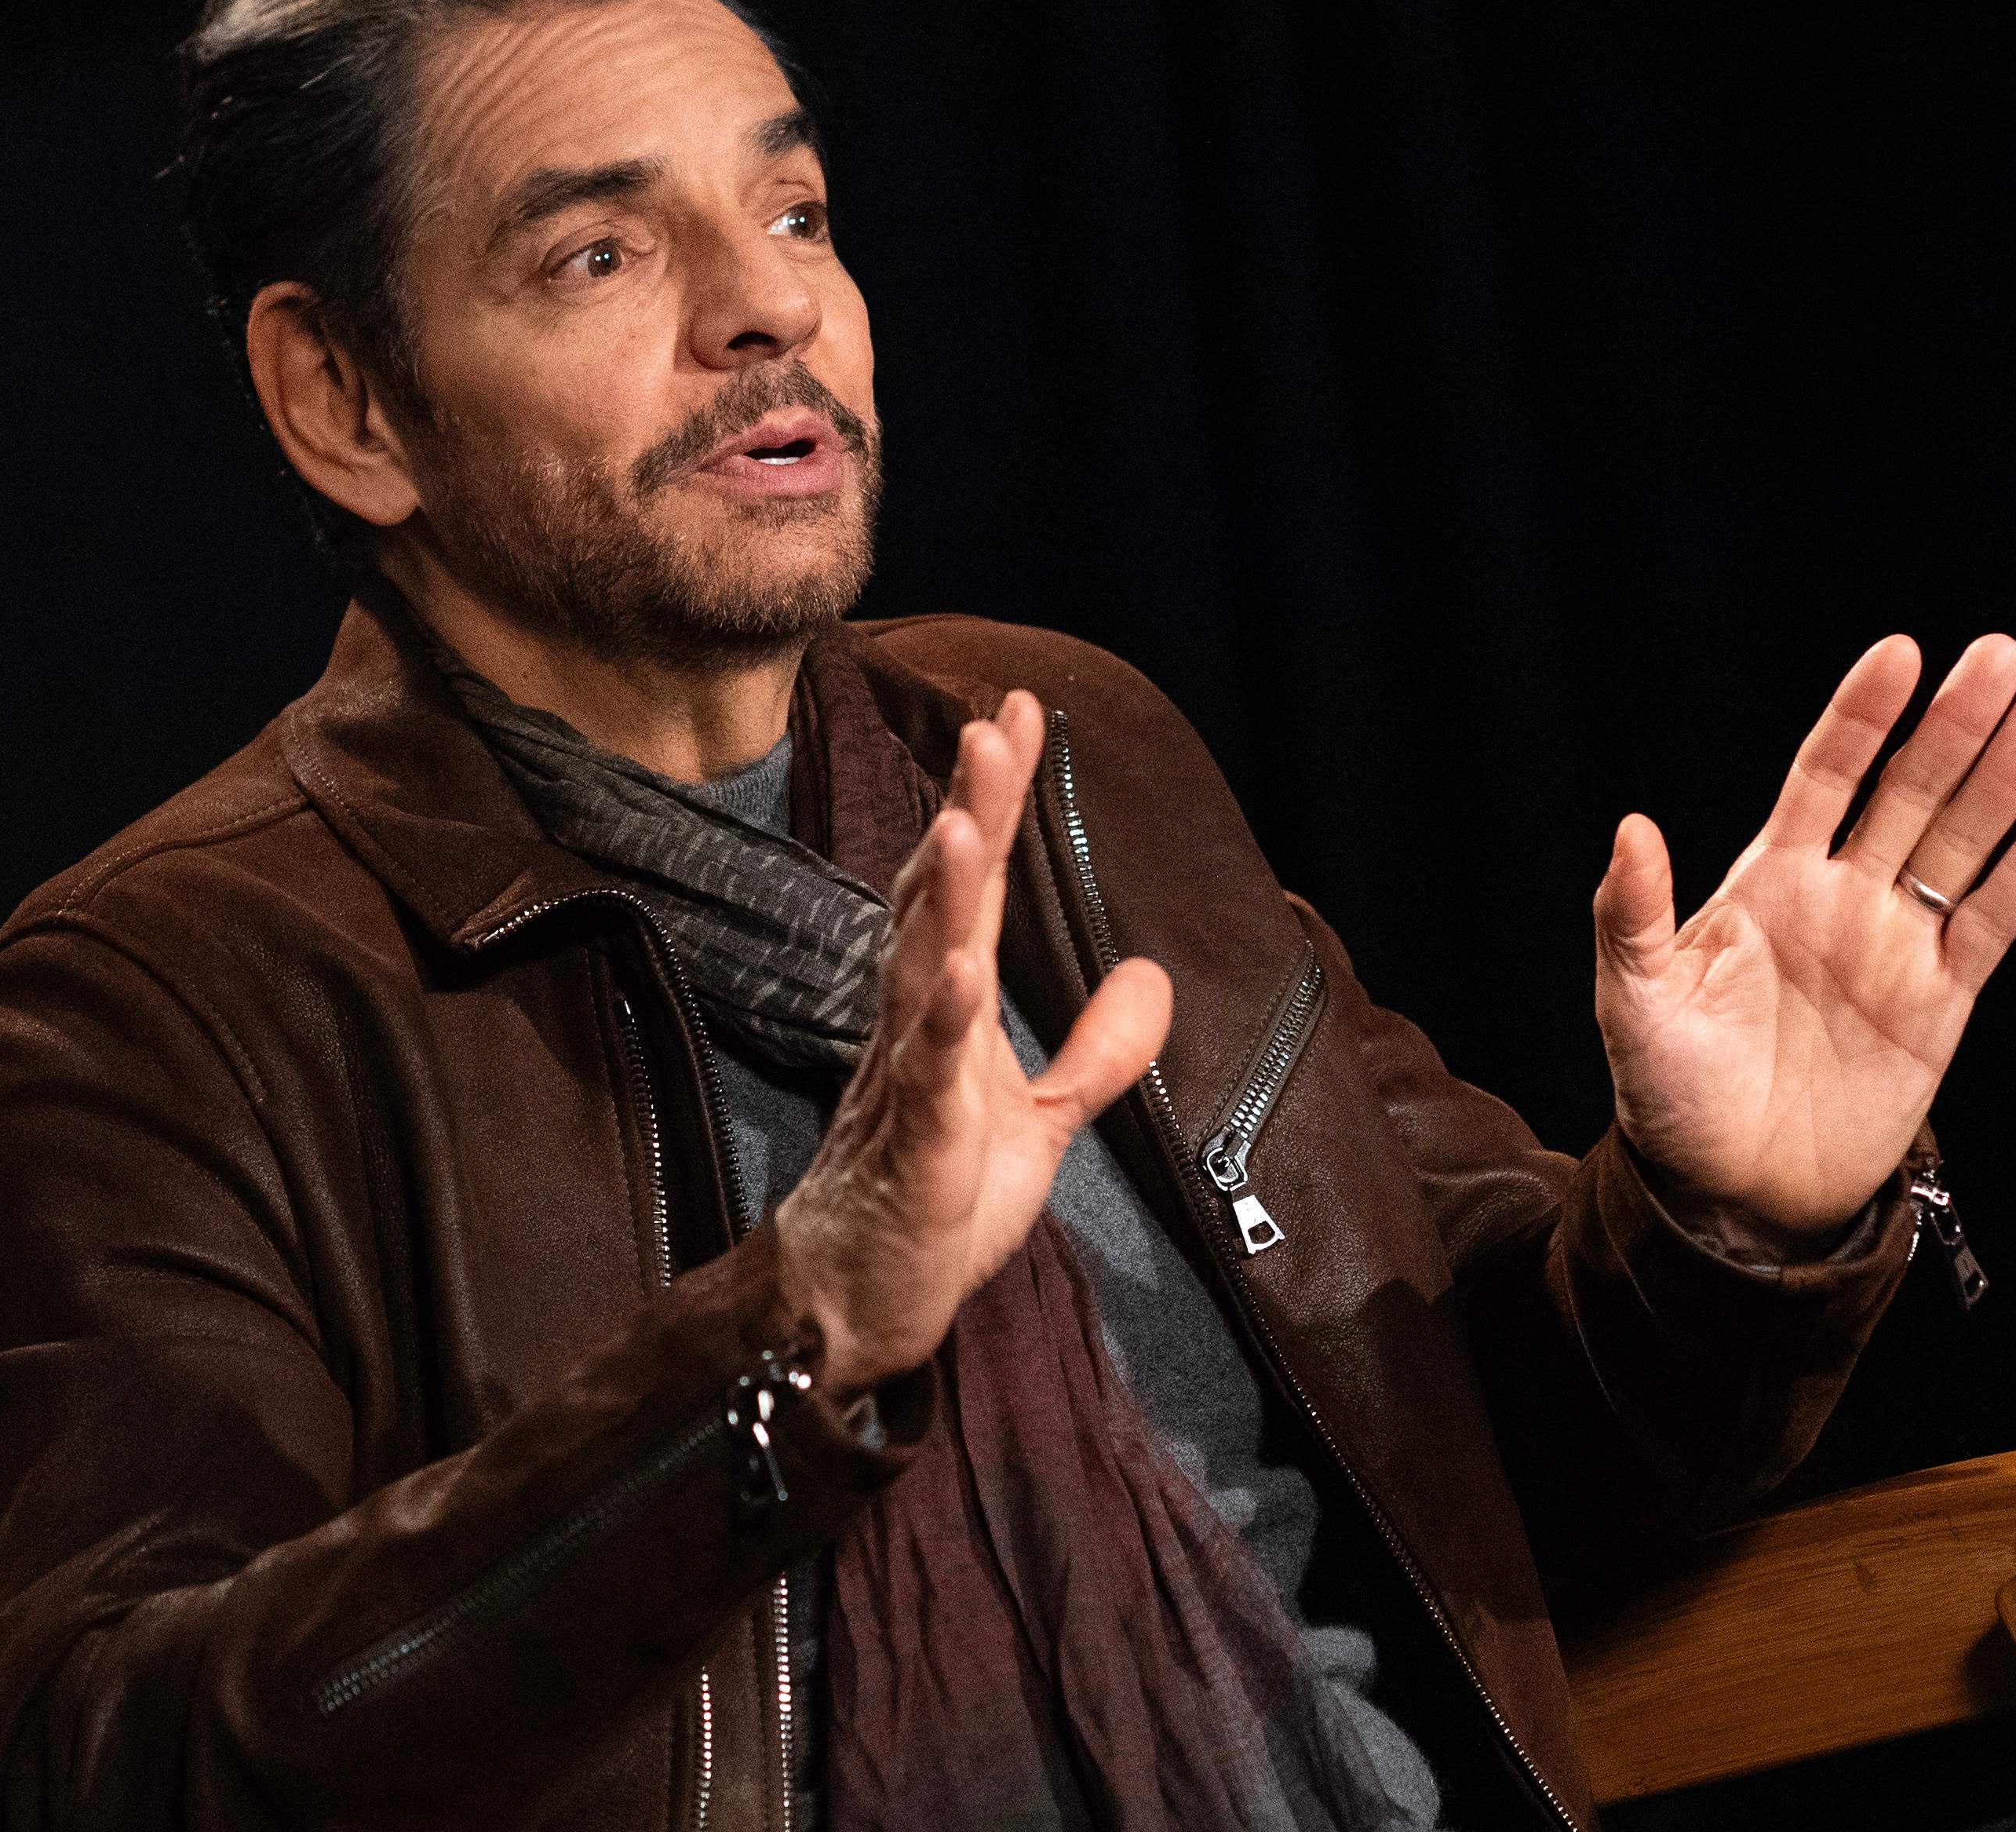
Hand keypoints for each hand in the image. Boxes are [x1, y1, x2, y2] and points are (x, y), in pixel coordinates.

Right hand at [773, 691, 1172, 1394]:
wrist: (861, 1303)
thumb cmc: (936, 1201)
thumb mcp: (1041, 1118)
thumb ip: (1098, 1049)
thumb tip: (1153, 973)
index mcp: (948, 1005)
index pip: (979, 885)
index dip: (998, 801)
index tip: (1018, 714)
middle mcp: (918, 1019)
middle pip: (943, 897)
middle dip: (968, 814)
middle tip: (990, 728)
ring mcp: (908, 1076)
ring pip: (922, 964)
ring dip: (948, 895)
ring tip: (971, 823)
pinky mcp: (911, 1143)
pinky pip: (923, 1074)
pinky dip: (940, 1020)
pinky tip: (957, 972)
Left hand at [1592, 635, 2015, 1244]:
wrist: (1729, 1190)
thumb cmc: (1670, 1092)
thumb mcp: (1635, 1000)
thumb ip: (1634, 915)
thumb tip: (1630, 827)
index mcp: (1768, 881)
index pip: (1825, 775)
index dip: (1861, 716)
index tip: (1899, 654)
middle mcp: (1841, 897)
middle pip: (1910, 792)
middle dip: (1953, 725)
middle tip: (2000, 655)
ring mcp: (1895, 944)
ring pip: (1961, 843)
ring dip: (2003, 781)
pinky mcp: (1940, 1002)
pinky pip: (1991, 925)